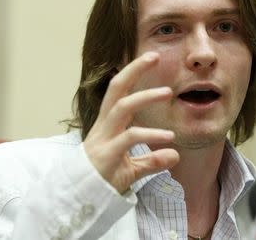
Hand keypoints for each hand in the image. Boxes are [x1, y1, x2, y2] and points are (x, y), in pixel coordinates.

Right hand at [83, 52, 179, 192]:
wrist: (80, 201)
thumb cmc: (103, 179)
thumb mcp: (130, 167)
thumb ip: (151, 159)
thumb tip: (175, 155)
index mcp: (107, 124)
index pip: (118, 91)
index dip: (132, 72)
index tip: (150, 57)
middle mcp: (104, 126)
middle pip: (116, 89)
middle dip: (133, 70)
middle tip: (154, 55)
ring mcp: (103, 139)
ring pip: (122, 108)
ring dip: (145, 97)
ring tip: (168, 93)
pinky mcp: (106, 155)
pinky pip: (130, 138)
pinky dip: (151, 135)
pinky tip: (169, 138)